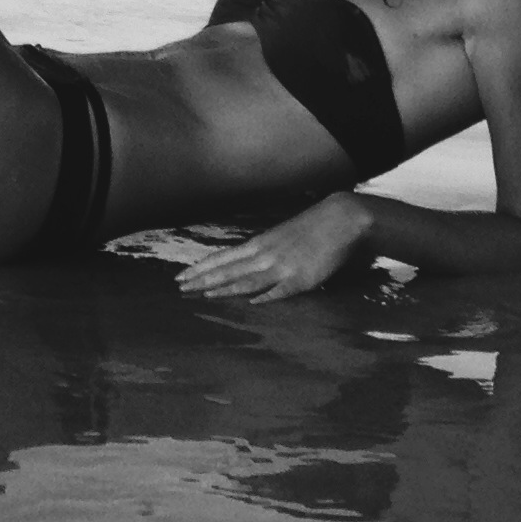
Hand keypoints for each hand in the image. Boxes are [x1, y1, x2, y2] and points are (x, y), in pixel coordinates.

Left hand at [175, 192, 371, 303]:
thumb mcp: (279, 238)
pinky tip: (253, 302)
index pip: (223, 258)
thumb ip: (262, 252)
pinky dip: (267, 295)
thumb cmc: (310, 228)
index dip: (201, 269)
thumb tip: (245, 265)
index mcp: (259, 244)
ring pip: (248, 279)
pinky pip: (282, 289)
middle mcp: (266, 255)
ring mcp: (283, 267)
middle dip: (203, 280)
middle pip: (228, 269)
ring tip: (203, 295)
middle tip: (179, 288)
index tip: (181, 277)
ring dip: (225, 288)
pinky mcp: (303, 278)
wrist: (341, 219)